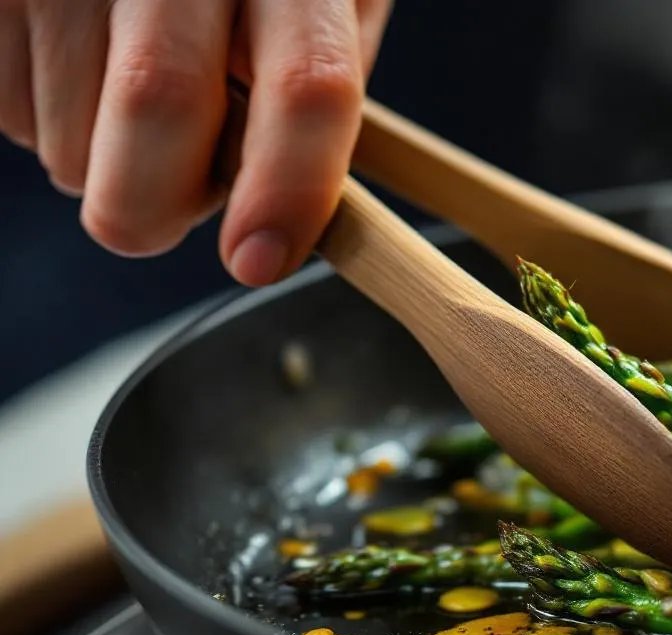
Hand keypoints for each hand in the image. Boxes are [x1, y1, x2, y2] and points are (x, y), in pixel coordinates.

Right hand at [0, 0, 393, 286]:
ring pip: (71, 139)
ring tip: (130, 88)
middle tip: (172, 204)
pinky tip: (82, 63)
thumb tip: (293, 208)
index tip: (259, 259)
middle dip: (161, 203)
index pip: (306, 85)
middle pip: (160, 104)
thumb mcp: (326, 6)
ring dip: (107, 161)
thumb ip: (317, 96)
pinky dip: (52, 120)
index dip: (289, 189)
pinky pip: (10, 112)